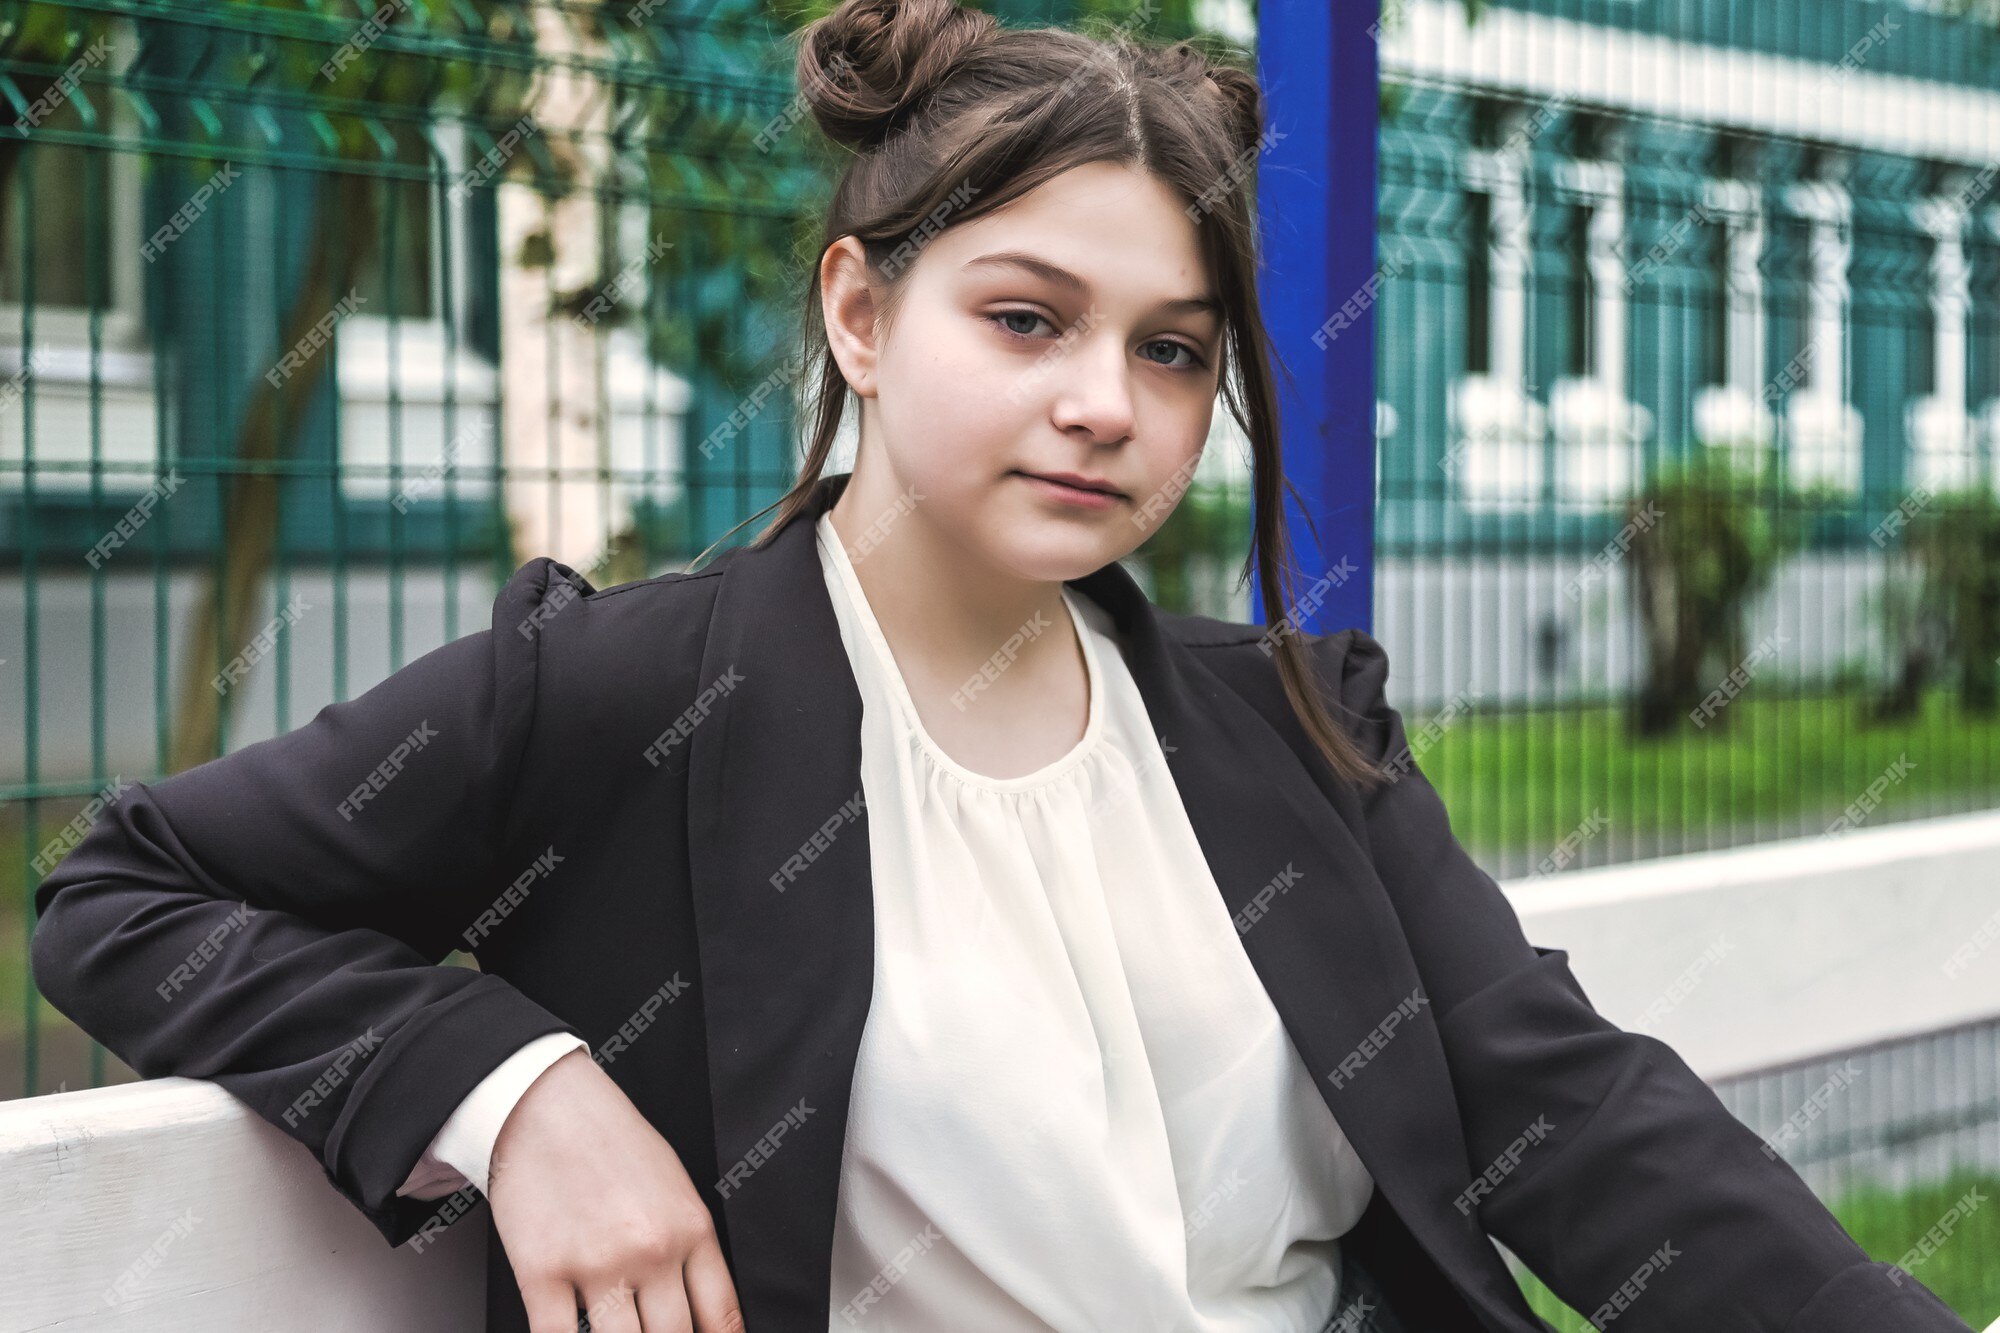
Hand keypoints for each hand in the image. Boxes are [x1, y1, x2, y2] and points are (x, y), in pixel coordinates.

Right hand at [487, 1048, 744, 1331]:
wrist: (546, 1103)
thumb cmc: (609, 1139)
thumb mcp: (675, 1184)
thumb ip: (690, 1245)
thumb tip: (699, 1304)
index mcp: (691, 1228)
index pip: (720, 1317)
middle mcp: (651, 1251)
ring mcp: (597, 1264)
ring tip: (618, 1332)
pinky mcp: (542, 1273)